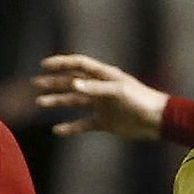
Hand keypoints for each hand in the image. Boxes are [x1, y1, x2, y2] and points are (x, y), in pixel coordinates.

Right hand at [33, 54, 168, 139]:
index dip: (62, 63)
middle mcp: (100, 89)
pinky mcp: (105, 122)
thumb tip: (74, 84)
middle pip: (72, 82)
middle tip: (36, 84)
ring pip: (75, 102)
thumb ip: (96, 88)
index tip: (44, 65)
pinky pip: (83, 124)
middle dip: (54, 82)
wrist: (157, 121)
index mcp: (105, 76)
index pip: (79, 65)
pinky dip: (71, 127)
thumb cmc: (141, 100)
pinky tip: (58, 130)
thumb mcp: (118, 91)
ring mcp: (101, 105)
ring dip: (58, 102)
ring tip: (41, 103)